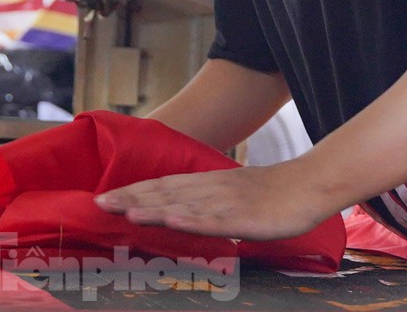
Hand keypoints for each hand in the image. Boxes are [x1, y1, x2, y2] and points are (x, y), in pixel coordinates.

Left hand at [94, 163, 319, 240]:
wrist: (308, 185)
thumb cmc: (269, 194)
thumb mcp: (229, 194)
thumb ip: (203, 200)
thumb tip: (175, 207)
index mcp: (205, 184)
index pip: (160, 186)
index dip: (131, 192)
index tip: (102, 198)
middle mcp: (209, 190)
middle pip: (164, 193)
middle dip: (130, 198)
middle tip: (98, 204)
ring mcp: (225, 203)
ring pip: (183, 205)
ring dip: (152, 207)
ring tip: (124, 211)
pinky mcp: (244, 217)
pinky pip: (213, 220)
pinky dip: (190, 220)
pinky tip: (171, 221)